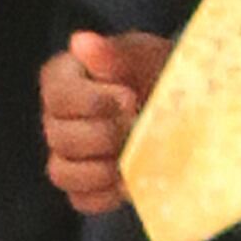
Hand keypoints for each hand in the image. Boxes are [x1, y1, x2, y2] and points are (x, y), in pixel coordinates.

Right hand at [41, 29, 168, 212]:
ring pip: (62, 172)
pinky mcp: (83, 185)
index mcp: (63, 80)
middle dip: (105, 134)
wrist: (185, 100)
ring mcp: (66, 154)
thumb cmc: (157, 69)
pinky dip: (107, 194)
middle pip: (59, 138)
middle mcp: (56, 118)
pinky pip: (81, 200)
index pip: (58, 98)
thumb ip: (115, 52)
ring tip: (136, 153)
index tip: (129, 97)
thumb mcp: (145, 54)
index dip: (94, 102)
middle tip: (138, 125)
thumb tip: (80, 40)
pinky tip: (131, 179)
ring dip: (103, 167)